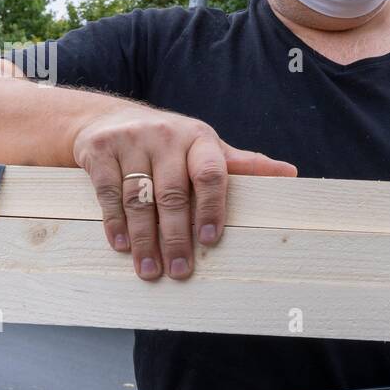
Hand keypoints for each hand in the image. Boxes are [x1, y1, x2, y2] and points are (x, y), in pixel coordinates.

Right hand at [73, 107, 296, 280]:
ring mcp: (131, 141)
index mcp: (199, 138)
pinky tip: (122, 246)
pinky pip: (108, 193)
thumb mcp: (206, 149)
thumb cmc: (170, 143)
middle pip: (172, 194)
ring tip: (150, 270)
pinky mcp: (100, 150)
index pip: (210, 173)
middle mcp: (166, 136)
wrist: (109, 120)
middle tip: (180, 270)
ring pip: (139, 198)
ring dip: (144, 239)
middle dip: (175, 237)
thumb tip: (290, 174)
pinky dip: (115, 223)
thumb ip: (243, 166)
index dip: (211, 207)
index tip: (209, 240)